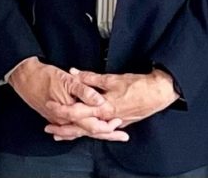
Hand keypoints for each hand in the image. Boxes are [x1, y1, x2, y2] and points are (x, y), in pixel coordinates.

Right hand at [9, 58, 126, 140]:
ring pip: (81, 130)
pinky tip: (85, 131)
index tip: (119, 122)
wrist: (25, 77)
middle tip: (122, 135)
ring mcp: (60, 120)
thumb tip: (100, 101)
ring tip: (111, 133)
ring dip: (96, 132)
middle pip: (89, 131)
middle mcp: (65, 120)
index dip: (107, 125)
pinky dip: (81, 131)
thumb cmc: (44, 77)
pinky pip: (72, 128)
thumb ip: (85, 91)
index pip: (93, 125)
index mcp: (69, 112)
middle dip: (107, 133)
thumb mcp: (67, 80)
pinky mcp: (56, 117)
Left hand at [45, 68, 177, 134]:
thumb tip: (74, 73)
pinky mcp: (118, 122)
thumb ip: (91, 78)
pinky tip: (83, 131)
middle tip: (50, 129)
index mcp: (103, 107)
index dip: (62, 110)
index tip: (50, 107)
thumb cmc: (137, 85)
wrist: (157, 94)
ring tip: (61, 134)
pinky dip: (89, 131)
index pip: (77, 112)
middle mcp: (106, 119)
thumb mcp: (112, 78)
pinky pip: (99, 130)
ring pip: (89, 131)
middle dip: (64, 129)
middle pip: (81, 127)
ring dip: (75, 132)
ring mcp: (112, 123)